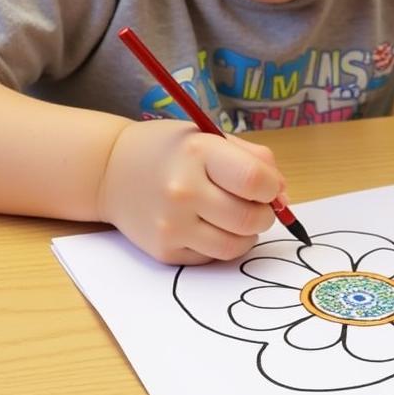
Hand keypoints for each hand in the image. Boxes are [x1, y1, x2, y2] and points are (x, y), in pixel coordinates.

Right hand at [97, 119, 283, 264]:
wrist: (110, 170)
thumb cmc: (170, 151)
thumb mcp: (210, 137)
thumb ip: (254, 160)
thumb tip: (283, 196)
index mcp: (198, 152)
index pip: (255, 181)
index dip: (271, 188)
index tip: (267, 187)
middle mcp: (183, 190)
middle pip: (250, 218)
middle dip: (264, 215)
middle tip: (255, 205)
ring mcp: (171, 224)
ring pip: (236, 245)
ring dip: (246, 234)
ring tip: (234, 217)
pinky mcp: (164, 250)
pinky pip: (212, 257)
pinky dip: (220, 245)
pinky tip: (207, 225)